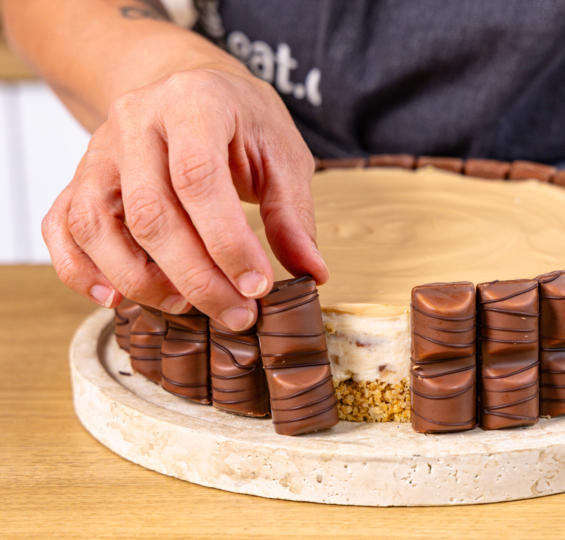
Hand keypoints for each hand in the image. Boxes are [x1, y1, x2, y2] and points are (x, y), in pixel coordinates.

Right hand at [42, 65, 327, 330]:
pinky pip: (62, 227)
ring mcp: (99, 150)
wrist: (191, 86)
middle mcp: (136, 121)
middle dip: (195, 276)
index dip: (227, 242)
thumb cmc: (242, 120)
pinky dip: (79, 270)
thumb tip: (312, 273)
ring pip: (96, 225)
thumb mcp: (283, 153)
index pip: (199, 179)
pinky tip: (115, 298)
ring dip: (140, 280)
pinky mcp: (80, 177)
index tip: (258, 286)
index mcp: (194, 103)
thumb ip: (293, 214)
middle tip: (236, 313)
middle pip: (149, 213)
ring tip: (187, 306)